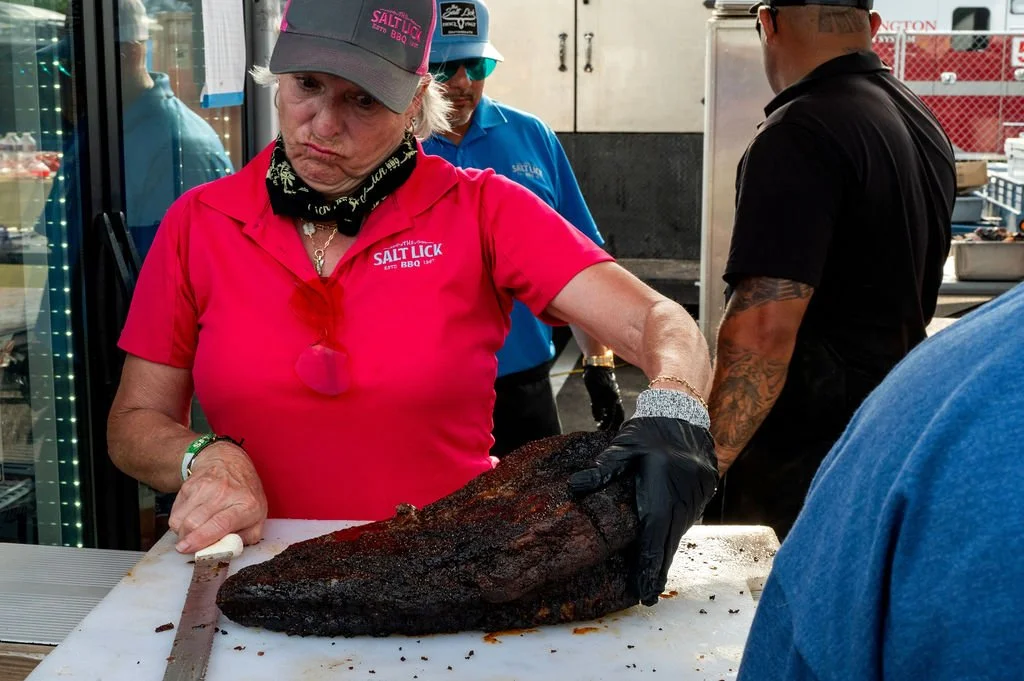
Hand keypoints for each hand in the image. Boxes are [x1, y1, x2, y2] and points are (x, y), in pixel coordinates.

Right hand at [169, 442, 267, 552]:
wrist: (230, 462)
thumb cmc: (245, 494)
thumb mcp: (258, 517)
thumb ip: (245, 538)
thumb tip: (226, 551)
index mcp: (246, 505)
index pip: (220, 524)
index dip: (201, 539)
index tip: (188, 549)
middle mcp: (225, 493)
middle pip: (194, 523)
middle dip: (187, 541)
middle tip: (189, 546)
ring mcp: (205, 487)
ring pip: (180, 519)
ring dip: (181, 532)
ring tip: (192, 531)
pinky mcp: (189, 485)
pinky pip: (175, 511)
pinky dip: (179, 520)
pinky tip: (191, 517)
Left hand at [568, 417, 718, 605]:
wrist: (685, 411)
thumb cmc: (650, 430)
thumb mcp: (624, 446)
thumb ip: (603, 469)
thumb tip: (576, 486)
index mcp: (662, 493)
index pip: (654, 540)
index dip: (648, 569)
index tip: (644, 593)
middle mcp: (683, 500)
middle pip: (669, 544)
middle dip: (657, 570)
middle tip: (647, 596)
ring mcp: (697, 496)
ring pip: (680, 532)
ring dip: (666, 552)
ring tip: (653, 578)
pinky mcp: (704, 490)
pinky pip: (687, 518)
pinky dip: (674, 533)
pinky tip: (664, 543)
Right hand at [583, 365, 625, 431]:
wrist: (598, 367)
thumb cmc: (603, 379)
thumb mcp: (610, 390)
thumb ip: (611, 400)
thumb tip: (607, 413)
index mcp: (617, 397)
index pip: (621, 414)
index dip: (618, 424)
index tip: (615, 430)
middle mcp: (613, 398)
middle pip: (615, 417)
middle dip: (611, 426)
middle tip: (607, 432)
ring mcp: (605, 397)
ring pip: (606, 415)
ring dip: (603, 423)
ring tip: (600, 427)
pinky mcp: (596, 394)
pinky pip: (596, 409)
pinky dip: (596, 415)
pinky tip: (596, 419)